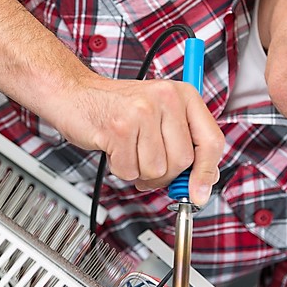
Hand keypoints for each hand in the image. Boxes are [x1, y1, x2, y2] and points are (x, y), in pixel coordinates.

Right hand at [52, 73, 223, 204]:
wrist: (75, 93)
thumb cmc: (118, 107)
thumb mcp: (161, 115)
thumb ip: (184, 143)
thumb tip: (201, 184)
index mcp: (183, 94)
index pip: (211, 140)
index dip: (207, 172)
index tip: (199, 193)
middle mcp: (166, 98)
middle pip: (182, 161)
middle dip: (165, 174)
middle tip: (148, 162)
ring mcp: (142, 112)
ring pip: (156, 169)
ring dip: (140, 171)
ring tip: (129, 149)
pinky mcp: (118, 129)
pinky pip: (130, 171)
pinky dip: (121, 169)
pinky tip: (115, 148)